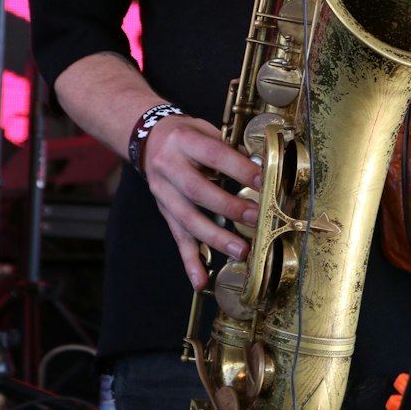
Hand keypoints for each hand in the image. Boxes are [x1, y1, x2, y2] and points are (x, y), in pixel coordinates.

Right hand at [142, 114, 260, 290]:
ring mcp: (163, 193)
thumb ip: (229, 148)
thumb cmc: (185, 134)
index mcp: (183, 140)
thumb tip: (260, 168)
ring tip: (240, 250)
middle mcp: (169, 167)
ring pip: (187, 219)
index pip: (214, 155)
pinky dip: (189, 261)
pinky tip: (200, 280)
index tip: (262, 182)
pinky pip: (177, 238)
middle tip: (256, 218)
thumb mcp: (205, 129)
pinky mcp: (164, 212)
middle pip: (198, 191)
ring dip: (215, 238)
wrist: (148, 139)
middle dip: (229, 207)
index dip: (239, 169)